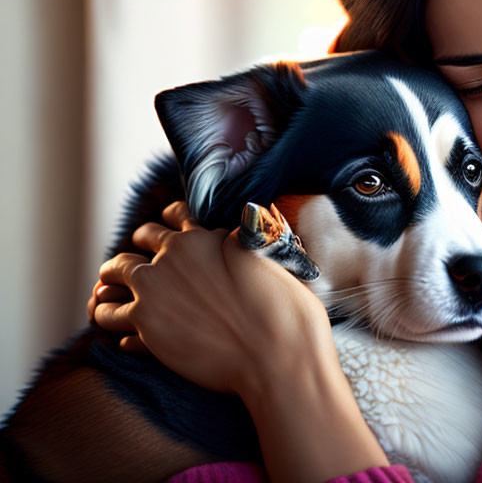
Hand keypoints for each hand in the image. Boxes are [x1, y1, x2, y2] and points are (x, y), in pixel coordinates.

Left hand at [91, 201, 335, 398]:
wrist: (276, 355)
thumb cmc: (283, 309)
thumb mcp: (266, 258)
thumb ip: (240, 242)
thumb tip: (231, 236)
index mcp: (203, 237)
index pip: (175, 214)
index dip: (170, 221)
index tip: (167, 231)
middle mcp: (172, 256)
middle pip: (141, 238)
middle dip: (139, 247)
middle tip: (143, 262)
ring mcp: (153, 290)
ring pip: (112, 274)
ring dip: (112, 283)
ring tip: (112, 295)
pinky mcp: (144, 326)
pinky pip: (111, 316)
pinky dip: (113, 318)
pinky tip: (124, 331)